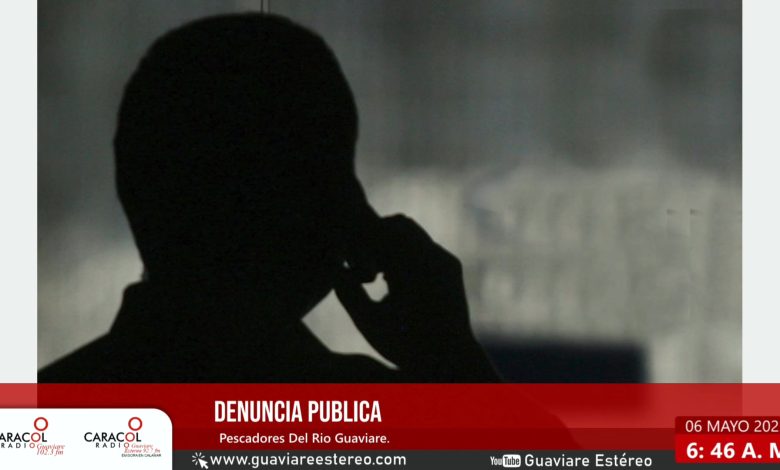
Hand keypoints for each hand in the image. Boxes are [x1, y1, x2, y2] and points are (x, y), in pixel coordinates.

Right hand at [334, 215, 498, 380]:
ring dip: (391, 244)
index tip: (346, 254)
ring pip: (413, 234)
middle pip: (397, 224)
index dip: (359, 237)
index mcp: (412, 266)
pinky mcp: (453, 268)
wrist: (451, 363)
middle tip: (359, 261)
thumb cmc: (404, 346)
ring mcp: (446, 260)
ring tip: (373, 275)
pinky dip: (407, 254)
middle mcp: (434, 256)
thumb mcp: (367, 321)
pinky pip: (426, 248)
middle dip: (376, 236)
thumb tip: (334, 266)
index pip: (379, 229)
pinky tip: (391, 280)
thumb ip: (346, 291)